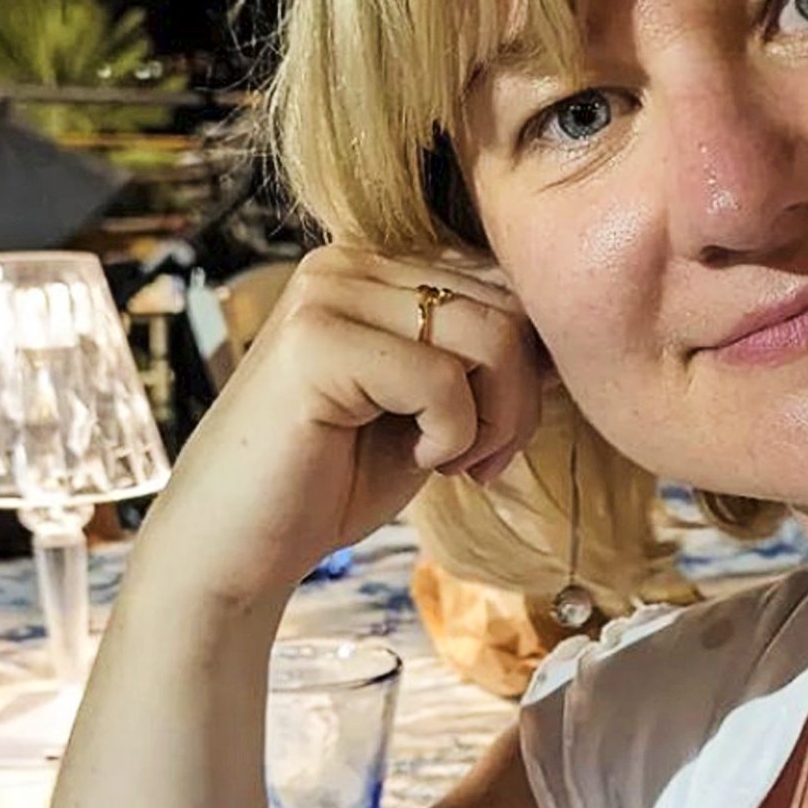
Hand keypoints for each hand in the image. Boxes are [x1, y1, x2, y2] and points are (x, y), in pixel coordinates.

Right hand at [134, 245, 544, 603]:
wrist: (239, 547)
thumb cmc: (335, 479)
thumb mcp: (433, 404)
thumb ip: (483, 359)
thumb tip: (568, 337)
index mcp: (379, 263)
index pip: (507, 284)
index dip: (526, 367)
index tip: (495, 437)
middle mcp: (351, 259)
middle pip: (511, 306)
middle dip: (519, 400)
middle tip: (480, 460)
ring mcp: (329, 293)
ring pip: (493, 336)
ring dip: (494, 420)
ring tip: (451, 460)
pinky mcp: (315, 340)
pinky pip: (445, 379)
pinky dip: (451, 435)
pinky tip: (416, 459)